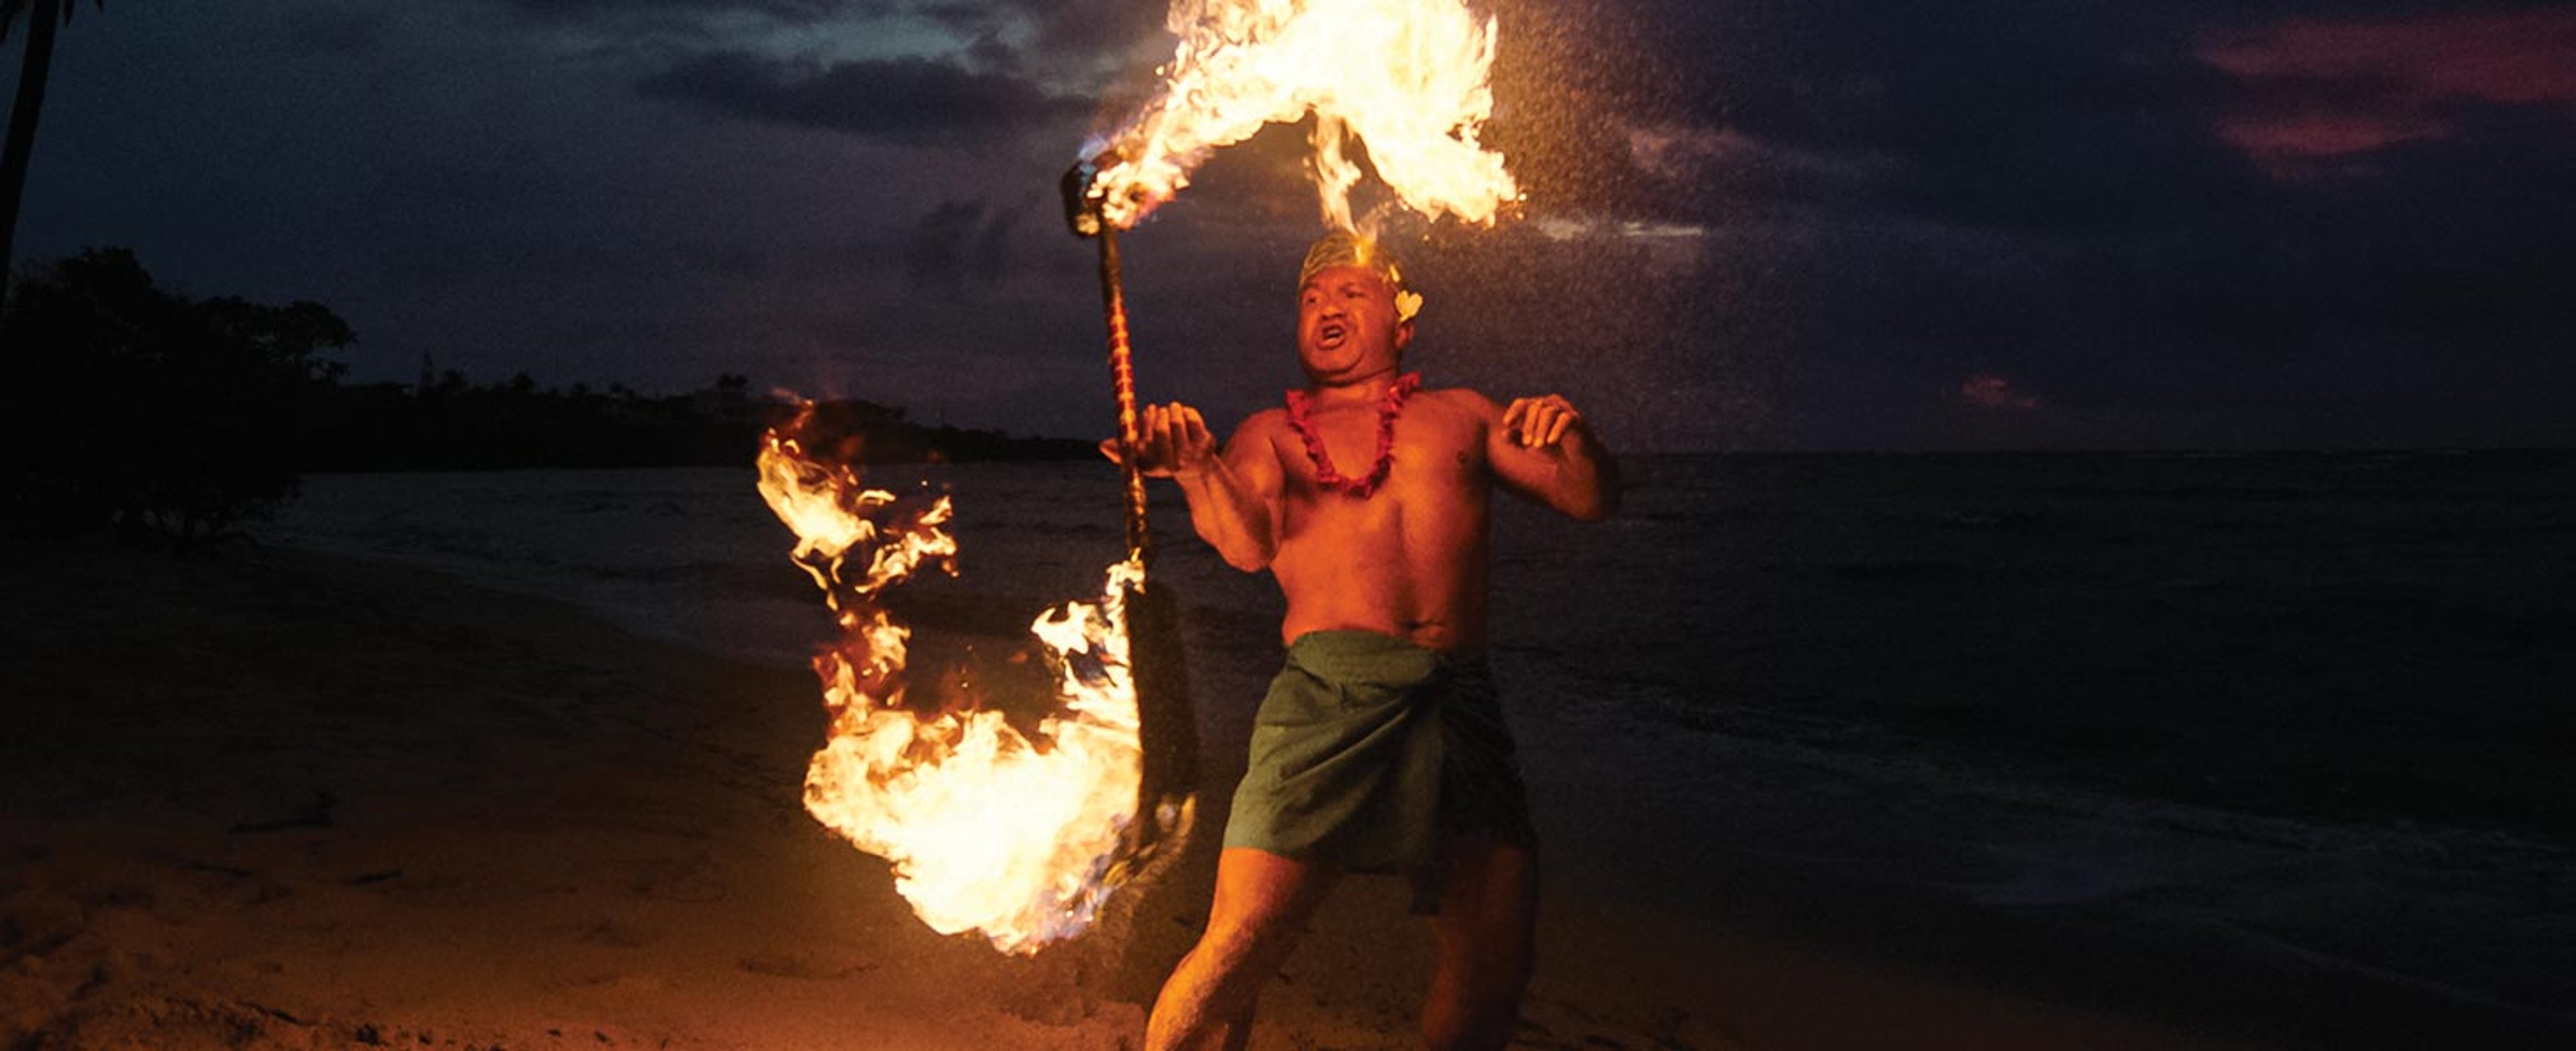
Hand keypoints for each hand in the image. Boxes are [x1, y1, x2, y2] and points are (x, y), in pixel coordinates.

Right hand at [1098, 402, 1217, 477]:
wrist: (1197, 467)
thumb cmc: (1163, 457)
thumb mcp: (1142, 456)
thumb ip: (1122, 450)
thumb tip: (1102, 446)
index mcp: (1152, 466)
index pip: (1143, 442)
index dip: (1146, 423)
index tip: (1149, 410)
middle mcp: (1171, 464)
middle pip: (1161, 432)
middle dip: (1159, 415)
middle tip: (1160, 409)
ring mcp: (1189, 454)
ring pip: (1177, 422)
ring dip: (1172, 410)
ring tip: (1172, 409)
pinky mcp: (1204, 444)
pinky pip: (1192, 419)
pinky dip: (1187, 412)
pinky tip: (1185, 415)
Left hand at [1502, 394, 1584, 448]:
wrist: (1575, 459)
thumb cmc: (1550, 448)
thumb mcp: (1530, 444)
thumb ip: (1516, 439)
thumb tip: (1503, 435)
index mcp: (1537, 406)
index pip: (1522, 403)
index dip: (1514, 412)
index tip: (1506, 424)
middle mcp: (1550, 403)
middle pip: (1534, 408)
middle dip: (1528, 426)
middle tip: (1526, 444)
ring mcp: (1564, 409)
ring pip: (1548, 412)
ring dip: (1541, 430)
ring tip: (1537, 446)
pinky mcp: (1576, 419)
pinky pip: (1565, 419)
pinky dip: (1556, 430)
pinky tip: (1551, 442)